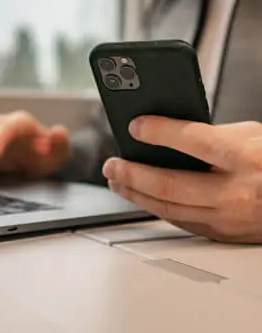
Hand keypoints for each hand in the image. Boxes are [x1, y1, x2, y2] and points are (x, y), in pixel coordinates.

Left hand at [103, 116, 261, 243]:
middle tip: (112, 164)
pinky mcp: (221, 233)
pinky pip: (178, 220)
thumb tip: (166, 135)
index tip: (136, 126)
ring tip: (116, 180)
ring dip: (134, 194)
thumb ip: (209, 135)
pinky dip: (153, 207)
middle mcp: (236, 192)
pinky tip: (139, 196)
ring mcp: (228, 218)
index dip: (158, 131)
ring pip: (167, 208)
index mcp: (245, 157)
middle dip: (131, 173)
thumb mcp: (249, 135)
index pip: (192, 141)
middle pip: (168, 184)